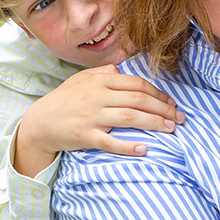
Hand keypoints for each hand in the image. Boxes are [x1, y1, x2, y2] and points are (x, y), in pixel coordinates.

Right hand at [13, 65, 184, 175]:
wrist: (39, 122)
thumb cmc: (65, 100)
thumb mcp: (82, 79)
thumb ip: (105, 72)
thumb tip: (125, 69)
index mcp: (100, 80)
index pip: (137, 84)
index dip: (159, 93)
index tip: (173, 103)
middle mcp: (97, 96)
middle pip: (138, 100)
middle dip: (164, 109)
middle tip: (180, 118)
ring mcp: (91, 116)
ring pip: (129, 118)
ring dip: (154, 123)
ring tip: (171, 129)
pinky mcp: (85, 136)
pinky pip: (110, 141)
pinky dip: (128, 146)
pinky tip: (144, 149)